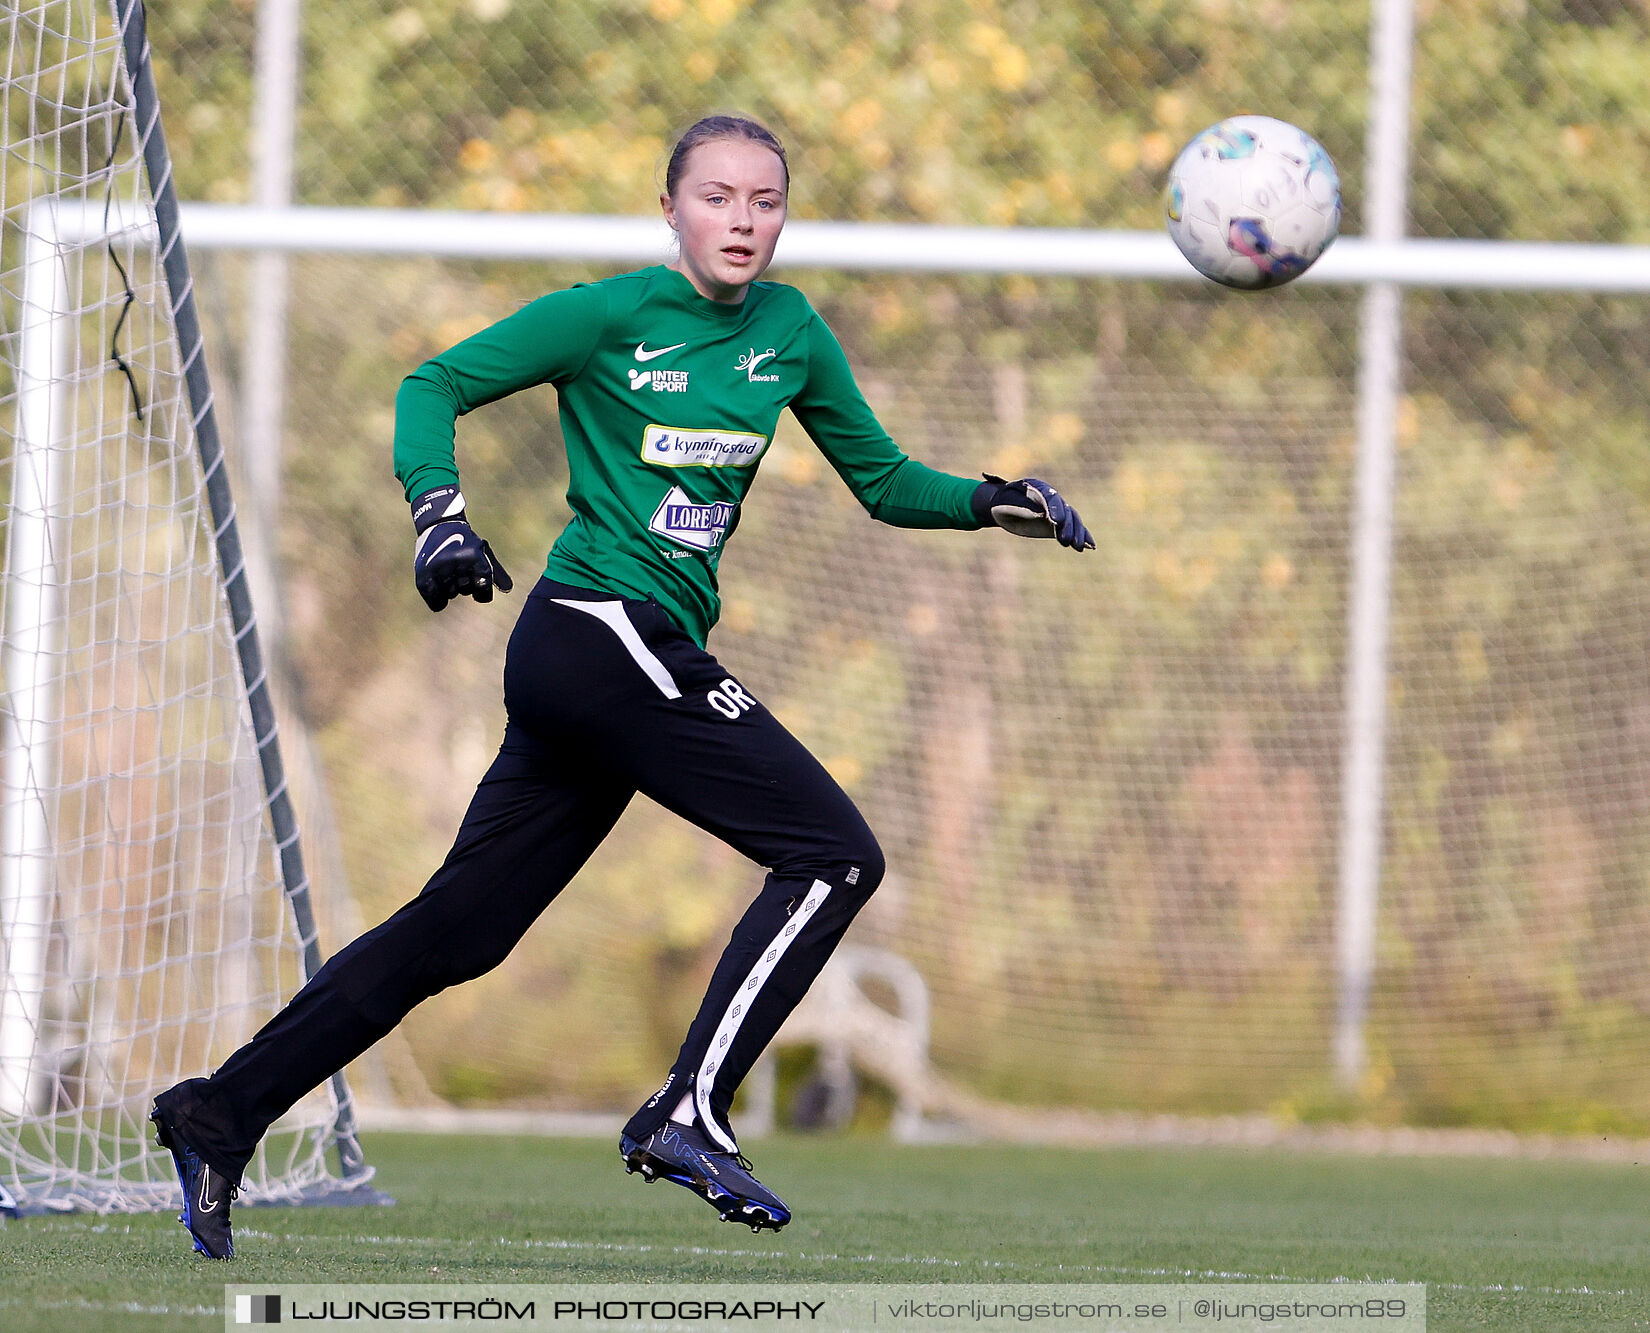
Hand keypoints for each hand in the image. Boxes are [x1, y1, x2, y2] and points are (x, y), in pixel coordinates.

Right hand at [410, 485, 513, 611]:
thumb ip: (496, 572)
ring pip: (450, 594)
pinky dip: (437, 601)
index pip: (483, 586)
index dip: (482, 590)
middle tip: (459, 570)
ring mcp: (438, 568)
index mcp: (473, 556)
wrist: (438, 524)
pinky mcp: (423, 573)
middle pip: (466, 590)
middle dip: (465, 584)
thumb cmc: (465, 541)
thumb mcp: (483, 551)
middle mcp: (455, 562)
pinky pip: (434, 598)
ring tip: (447, 573)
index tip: (477, 585)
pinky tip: (438, 596)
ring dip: (451, 588)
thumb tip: (508, 588)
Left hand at [979, 474, 1093, 550]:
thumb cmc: (1003, 503)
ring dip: (1077, 533)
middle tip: (1066, 541)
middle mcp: (1051, 497)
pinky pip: (1073, 528)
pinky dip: (1082, 535)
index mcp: (1037, 487)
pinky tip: (1090, 546)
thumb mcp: (1008, 504)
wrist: (1002, 507)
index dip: (1056, 509)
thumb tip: (1040, 514)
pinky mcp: (1058, 522)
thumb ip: (1023, 507)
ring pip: (1072, 520)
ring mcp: (1057, 509)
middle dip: (1068, 525)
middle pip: (1065, 509)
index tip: (1057, 522)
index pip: (1050, 497)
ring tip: (1078, 547)